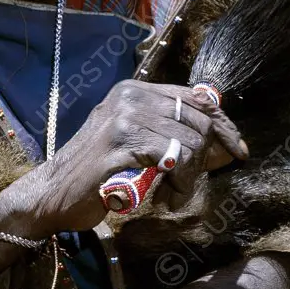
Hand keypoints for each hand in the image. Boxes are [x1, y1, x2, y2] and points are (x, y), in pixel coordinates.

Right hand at [0, 80, 247, 235]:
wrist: (52, 193)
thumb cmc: (96, 173)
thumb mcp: (135, 142)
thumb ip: (170, 132)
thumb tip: (223, 141)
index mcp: (135, 90)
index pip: (196, 97)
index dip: (223, 123)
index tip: (237, 149)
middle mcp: (130, 97)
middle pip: (197, 119)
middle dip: (207, 156)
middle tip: (193, 182)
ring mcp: (124, 118)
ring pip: (189, 141)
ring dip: (190, 175)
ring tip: (175, 193)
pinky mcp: (121, 144)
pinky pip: (172, 158)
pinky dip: (179, 182)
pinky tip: (168, 198)